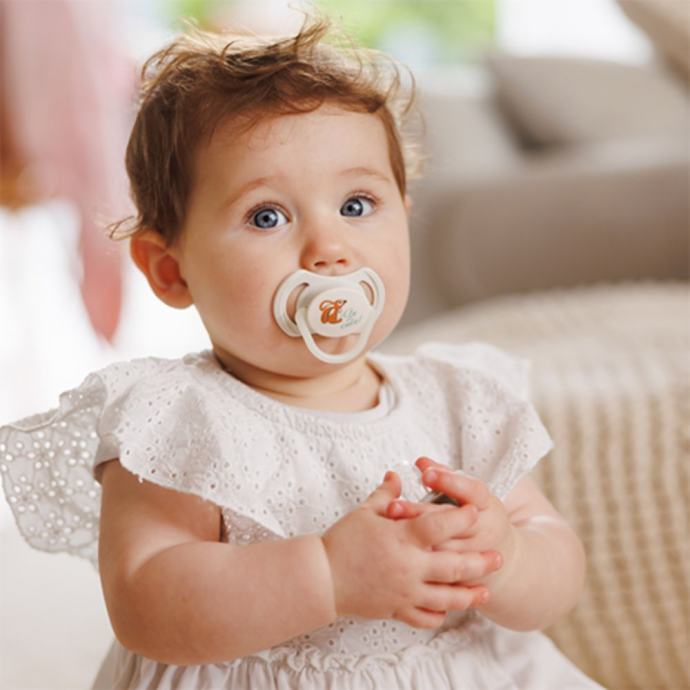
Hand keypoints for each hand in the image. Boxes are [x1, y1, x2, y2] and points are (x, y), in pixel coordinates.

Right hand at [321, 471, 499, 628]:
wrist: (321, 578)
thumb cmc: (342, 541)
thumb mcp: (365, 512)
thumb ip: (386, 494)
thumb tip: (396, 474)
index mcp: (402, 538)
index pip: (440, 526)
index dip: (461, 518)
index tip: (476, 513)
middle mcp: (409, 566)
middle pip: (454, 565)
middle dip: (479, 562)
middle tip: (498, 558)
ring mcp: (405, 591)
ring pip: (446, 597)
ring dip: (469, 595)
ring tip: (485, 591)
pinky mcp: (397, 609)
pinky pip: (425, 616)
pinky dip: (439, 614)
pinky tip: (448, 609)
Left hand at [385, 458, 516, 588]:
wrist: (503, 557)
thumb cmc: (478, 516)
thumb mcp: (469, 494)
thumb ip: (445, 476)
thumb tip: (421, 462)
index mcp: (487, 505)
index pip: (471, 491)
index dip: (448, 482)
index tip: (425, 474)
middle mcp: (484, 530)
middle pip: (452, 522)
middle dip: (421, 514)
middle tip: (392, 506)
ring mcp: (477, 556)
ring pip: (444, 550)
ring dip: (415, 542)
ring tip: (388, 532)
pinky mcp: (467, 578)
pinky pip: (441, 575)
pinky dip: (420, 566)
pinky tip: (398, 558)